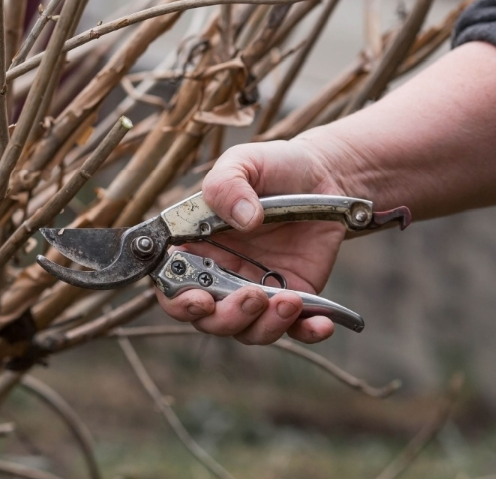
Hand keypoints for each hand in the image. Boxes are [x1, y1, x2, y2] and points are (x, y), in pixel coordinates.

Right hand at [155, 138, 355, 344]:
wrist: (323, 175)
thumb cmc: (273, 167)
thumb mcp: (244, 162)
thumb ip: (228, 184)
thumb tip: (243, 219)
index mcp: (196, 246)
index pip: (172, 284)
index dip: (178, 301)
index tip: (200, 299)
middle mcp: (221, 274)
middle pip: (208, 318)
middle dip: (226, 318)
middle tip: (252, 296)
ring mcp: (256, 288)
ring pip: (247, 330)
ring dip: (265, 325)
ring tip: (290, 300)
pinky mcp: (293, 296)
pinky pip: (295, 329)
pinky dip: (306, 333)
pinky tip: (320, 324)